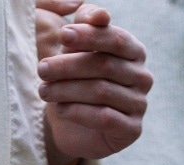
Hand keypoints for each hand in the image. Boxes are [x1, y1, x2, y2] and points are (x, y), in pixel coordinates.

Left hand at [37, 2, 150, 164]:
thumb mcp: (75, 43)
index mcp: (134, 51)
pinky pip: (105, 117)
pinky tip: (60, 109)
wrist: (72, 124)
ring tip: (44, 91)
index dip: (89, 36)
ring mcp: (140, 104)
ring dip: (67, 90)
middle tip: (41, 69)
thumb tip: (100, 14)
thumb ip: (85, 21)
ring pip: (102, 92)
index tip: (62, 35)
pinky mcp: (132, 130)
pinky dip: (78, 112)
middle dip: (69, 66)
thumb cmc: (74, 77)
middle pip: (105, 65)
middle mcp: (142, 76)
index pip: (115, 39)